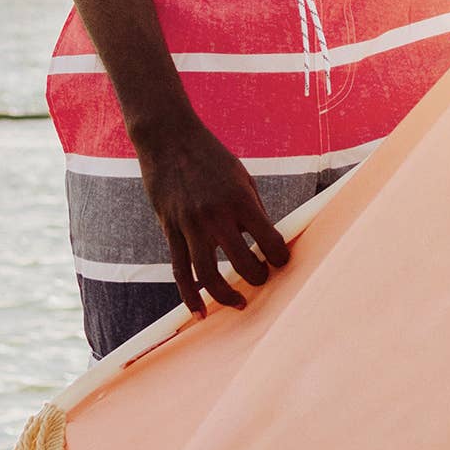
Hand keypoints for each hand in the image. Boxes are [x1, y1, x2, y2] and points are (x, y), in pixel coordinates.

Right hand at [133, 113, 290, 316]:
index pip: (269, 241)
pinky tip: (199, 312)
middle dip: (257, 278)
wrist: (168, 138)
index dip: (280, 258)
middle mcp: (215, 215)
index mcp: (240, 200)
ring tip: (239, 304)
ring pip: (207, 274)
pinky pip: (179, 269)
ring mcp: (189, 224)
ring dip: (225, 296)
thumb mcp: (241, 179)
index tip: (281, 262)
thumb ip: (254, 212)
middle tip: (262, 279)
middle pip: (241, 263)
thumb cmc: (211, 157)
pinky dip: (190, 294)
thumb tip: (267, 244)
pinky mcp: (170, 229)